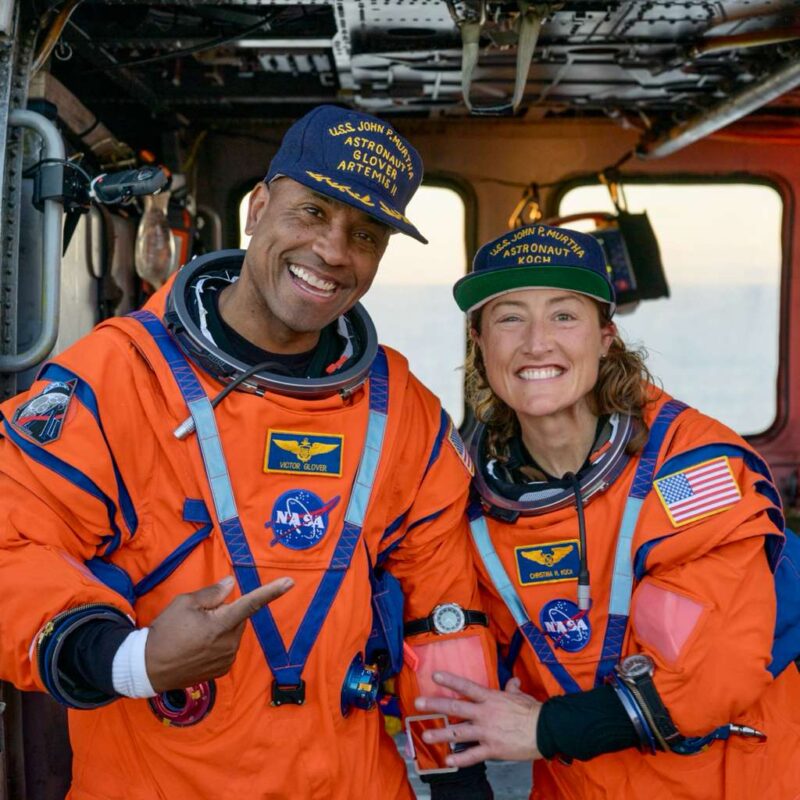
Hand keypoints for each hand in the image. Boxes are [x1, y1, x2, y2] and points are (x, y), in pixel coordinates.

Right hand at [145, 575, 292, 691]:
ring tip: (194, 634)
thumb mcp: (184, 603)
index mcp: (222, 624)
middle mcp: (230, 643)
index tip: (290, 582)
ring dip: (222, 628)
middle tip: (200, 617)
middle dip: (226, 612)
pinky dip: (218, 643)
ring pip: (233, 633)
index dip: (272, 592)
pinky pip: (227, 648)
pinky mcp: (221, 670)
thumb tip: (232, 584)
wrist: (148, 668)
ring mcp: (227, 659)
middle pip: (238, 618)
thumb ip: (212, 593)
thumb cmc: (165, 631)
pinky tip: (197, 647)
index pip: (251, 603)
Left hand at [414, 673, 542, 766]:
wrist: (546, 730)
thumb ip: (512, 688)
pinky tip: (448, 761)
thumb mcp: (521, 696)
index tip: (434, 676)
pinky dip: (460, 759)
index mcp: (490, 698)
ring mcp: (486, 732)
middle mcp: (484, 713)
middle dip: (435, 705)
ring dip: (441, 734)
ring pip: (458, 733)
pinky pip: (473, 755)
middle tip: (418, 703)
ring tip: (425, 734)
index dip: (450, 681)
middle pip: (455, 708)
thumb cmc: (534, 712)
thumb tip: (513, 681)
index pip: (466, 687)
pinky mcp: (492, 749)